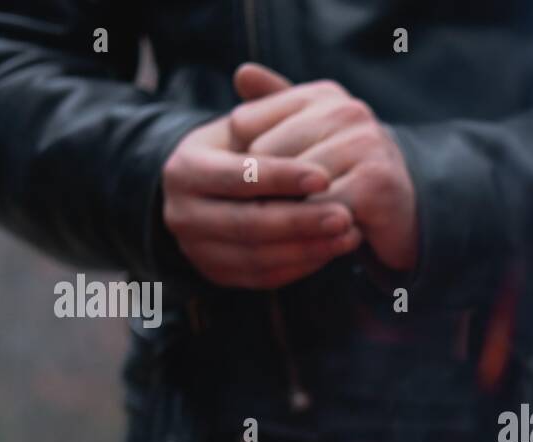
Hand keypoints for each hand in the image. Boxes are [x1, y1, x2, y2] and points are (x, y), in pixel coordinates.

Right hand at [161, 113, 362, 288]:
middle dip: (301, 221)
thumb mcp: (243, 127)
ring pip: (257, 257)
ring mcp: (197, 250)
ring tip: (349, 233)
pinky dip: (302, 266)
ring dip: (308, 248)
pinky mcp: (218, 275)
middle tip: (346, 215)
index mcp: (185, 168)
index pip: (238, 176)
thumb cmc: (239, 151)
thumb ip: (257, 109)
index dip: (281, 178)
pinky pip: (263, 278)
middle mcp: (183, 213)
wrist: (212, 194)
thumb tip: (250, 73)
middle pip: (247, 224)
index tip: (325, 176)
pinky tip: (333, 251)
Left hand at [229, 64, 419, 272]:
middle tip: (274, 213)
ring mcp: (365, 143)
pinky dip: (314, 231)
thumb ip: (276, 109)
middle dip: (262, 191)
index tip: (257, 185)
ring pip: (291, 184)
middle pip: (264, 154)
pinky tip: (321, 238)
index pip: (245, 123)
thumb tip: (242, 74)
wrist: (408, 216)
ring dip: (288, 214)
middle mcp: (346, 110)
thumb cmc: (350, 177)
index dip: (243, 163)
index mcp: (322, 95)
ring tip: (298, 227)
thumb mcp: (311, 139)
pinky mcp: (377, 182)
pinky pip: (320, 210)